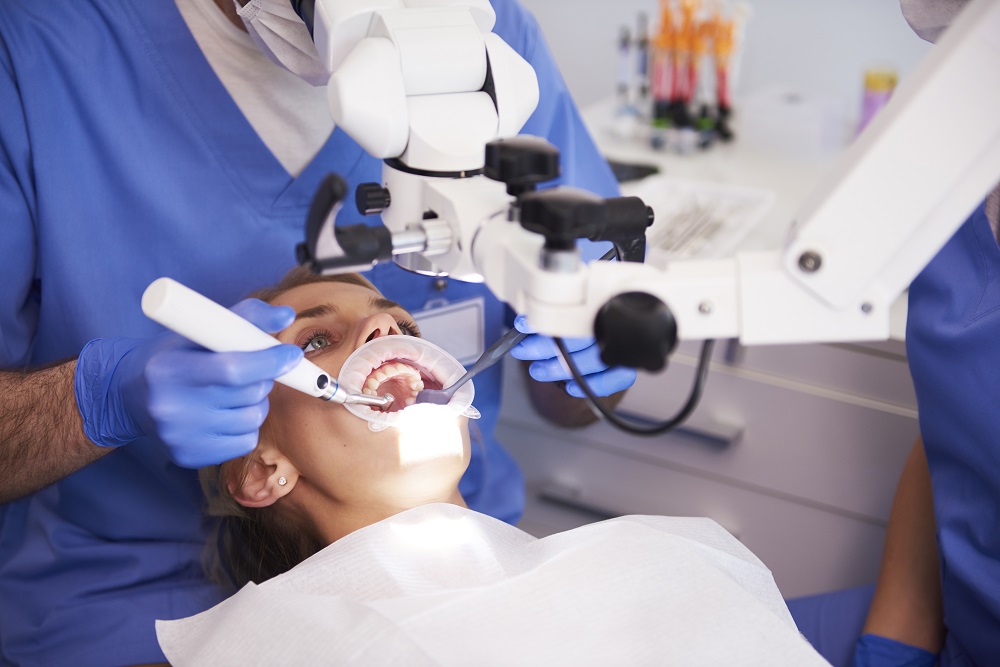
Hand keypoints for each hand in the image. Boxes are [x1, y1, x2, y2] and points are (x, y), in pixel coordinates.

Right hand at [74, 299, 302, 467]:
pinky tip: (226, 413)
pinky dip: (247, 426)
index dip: (269, 361)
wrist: (128, 396)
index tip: (291, 354)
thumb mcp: (197, 330)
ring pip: (252, 419)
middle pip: (248, 394)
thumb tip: (286, 316)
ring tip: (234, 392)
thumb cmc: (171, 357)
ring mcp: (179, 437)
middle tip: (252, 370)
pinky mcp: (188, 457)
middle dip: (263, 378)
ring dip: (256, 403)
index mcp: (168, 369)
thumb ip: (244, 318)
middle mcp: (170, 407)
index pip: (232, 369)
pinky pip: (245, 442)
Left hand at [509, 315, 636, 397]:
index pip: (571, 315)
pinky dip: (589, 386)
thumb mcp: (565, 320)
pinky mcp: (624, 374)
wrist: (609, 344)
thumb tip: (523, 322)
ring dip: (559, 368)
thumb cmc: (580, 331)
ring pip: (590, 362)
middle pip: (579, 339)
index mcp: (600, 310)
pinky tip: (569, 388)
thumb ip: (550, 320)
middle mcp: (613, 330)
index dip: (545, 322)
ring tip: (537, 370)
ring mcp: (621, 352)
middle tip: (522, 350)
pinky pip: (611, 382)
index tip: (522, 324)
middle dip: (545, 347)